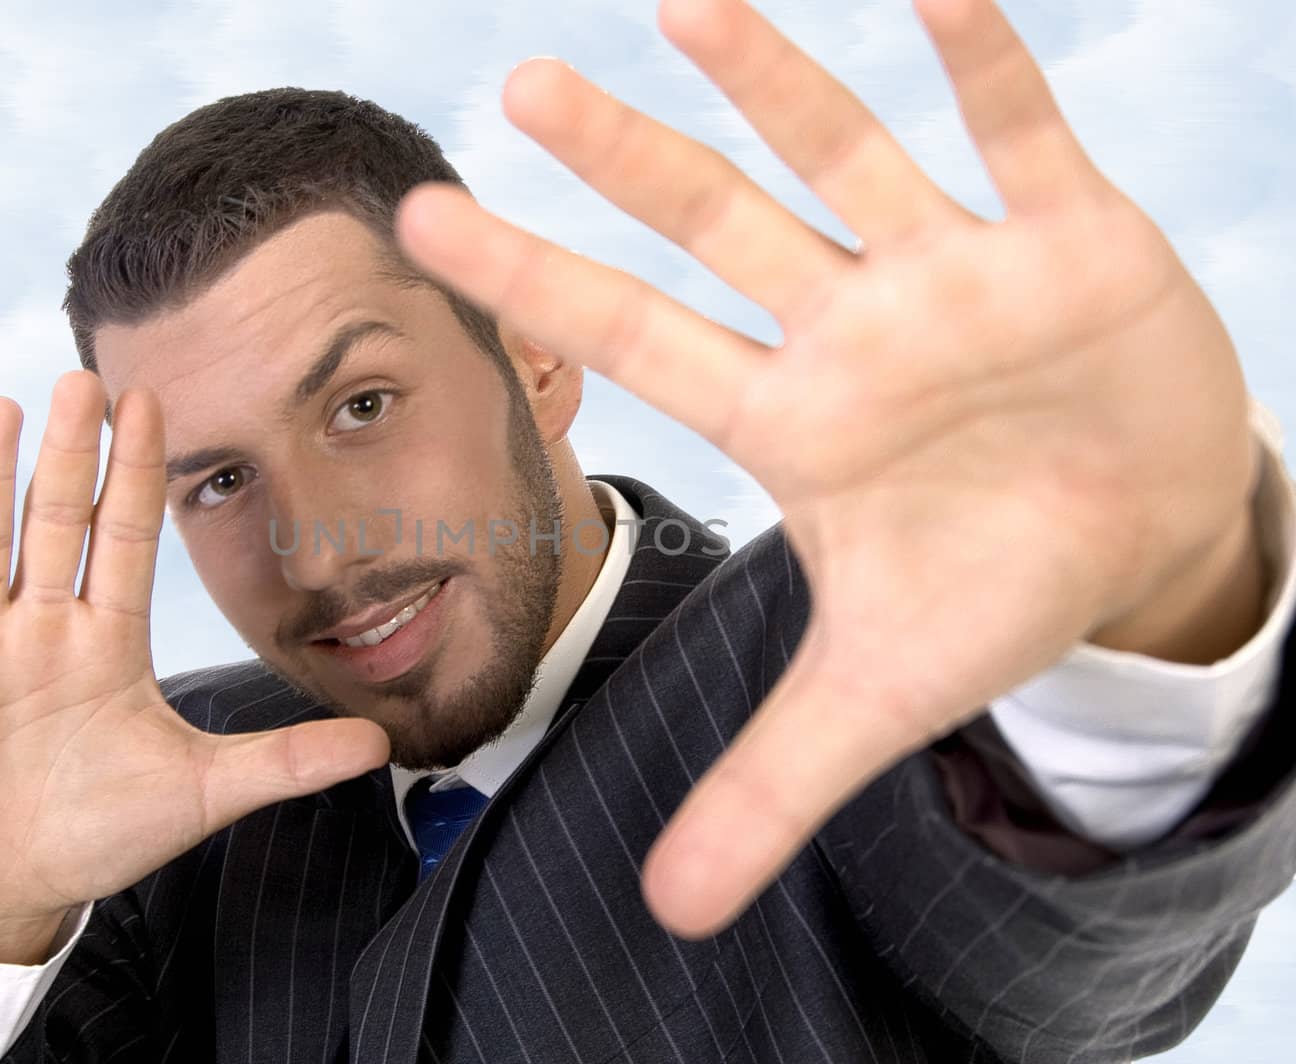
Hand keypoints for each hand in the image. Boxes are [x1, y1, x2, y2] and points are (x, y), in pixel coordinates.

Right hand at [0, 371, 387, 960]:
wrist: (6, 888)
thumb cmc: (100, 832)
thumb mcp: (201, 793)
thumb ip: (285, 762)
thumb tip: (382, 746)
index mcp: (109, 643)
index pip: (126, 541)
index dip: (138, 475)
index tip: (150, 402)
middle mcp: (43, 630)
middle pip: (58, 524)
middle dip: (72, 456)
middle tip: (84, 377)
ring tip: (1, 408)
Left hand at [393, 0, 1258, 936]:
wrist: (1142, 534)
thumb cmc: (993, 592)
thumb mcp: (876, 698)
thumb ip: (765, 788)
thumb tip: (664, 912)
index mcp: (795, 420)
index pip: (636, 341)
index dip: (534, 283)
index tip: (422, 220)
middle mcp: (852, 330)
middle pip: (716, 230)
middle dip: (627, 163)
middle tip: (518, 86)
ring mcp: (954, 274)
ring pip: (845, 157)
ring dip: (774, 82)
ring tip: (684, 2)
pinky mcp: (1069, 241)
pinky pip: (1018, 132)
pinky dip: (985, 64)